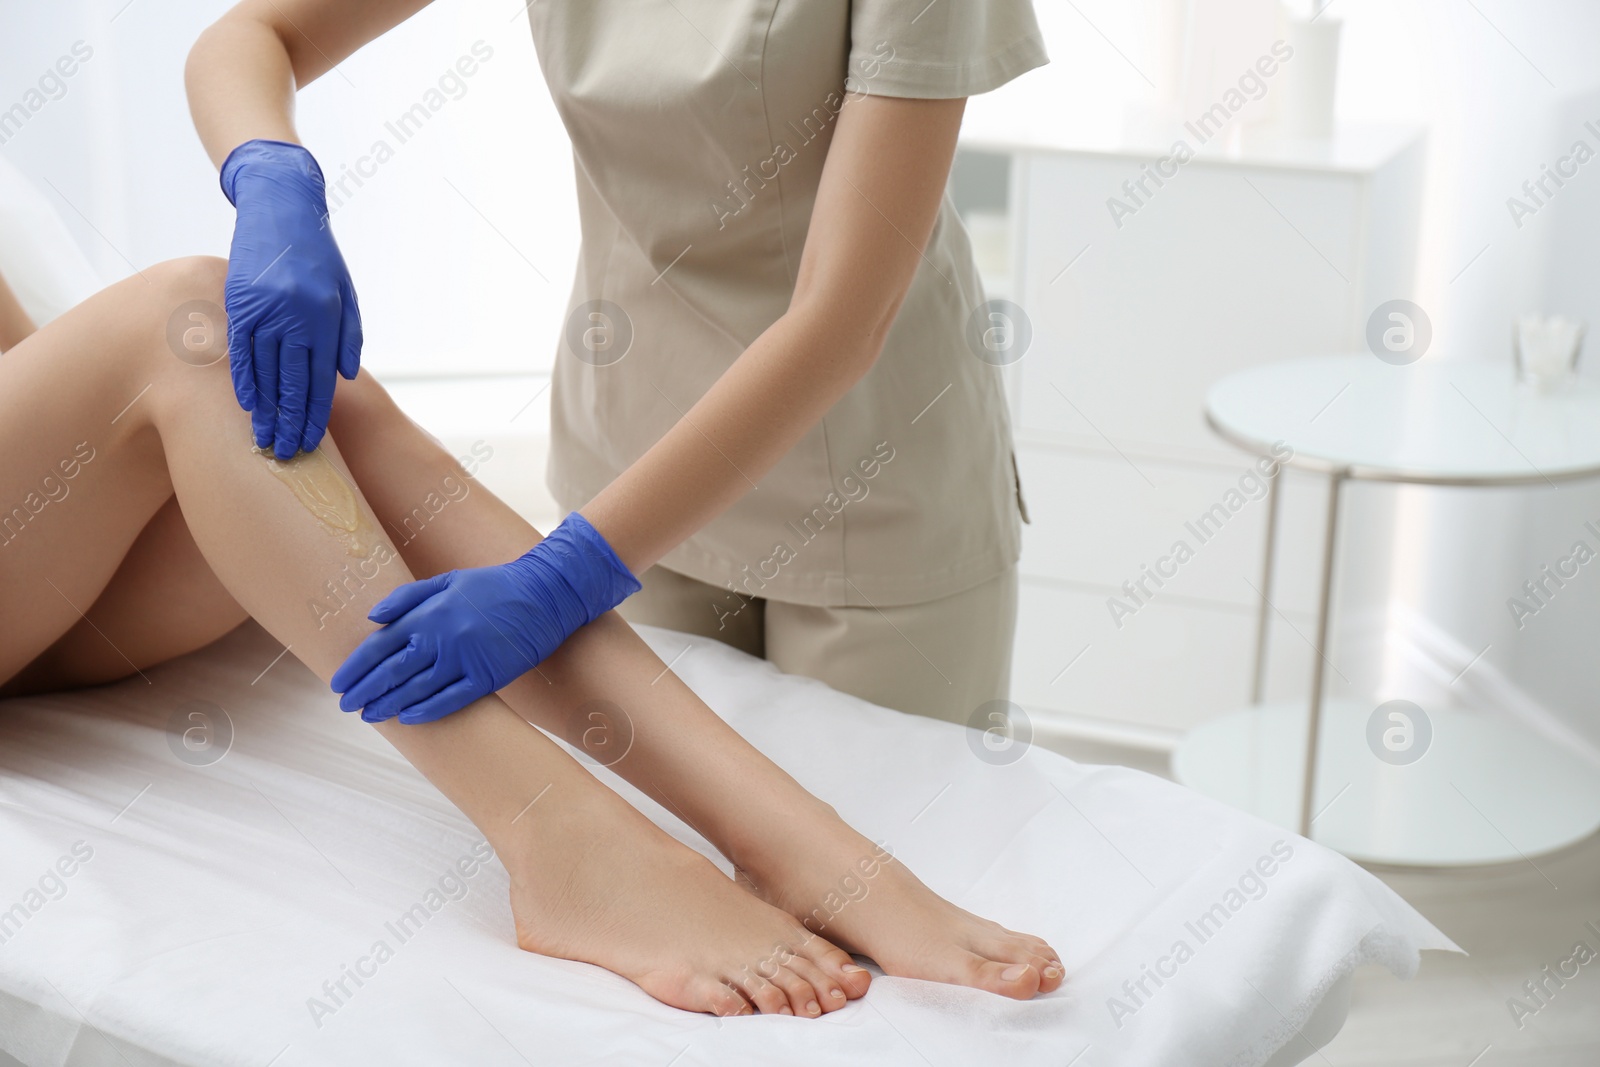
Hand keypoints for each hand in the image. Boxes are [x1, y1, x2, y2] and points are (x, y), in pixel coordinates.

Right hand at [221, 139, 361, 458]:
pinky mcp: (241, 300)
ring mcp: (268, 309)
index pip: (321, 378)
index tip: (310, 440)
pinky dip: (244, 377)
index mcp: (326, 317)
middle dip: (289, 420)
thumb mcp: (345, 292)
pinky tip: (245, 403)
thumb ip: (347, 335)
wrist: (284, 208)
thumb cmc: (320, 256)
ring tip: (264, 438)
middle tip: (286, 453)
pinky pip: (242, 348)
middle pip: (293, 381)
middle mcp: (298, 316)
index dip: (314, 412)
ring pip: (265, 370)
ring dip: (264, 408)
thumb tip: (343, 377)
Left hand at [331, 513, 640, 723]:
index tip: (338, 683)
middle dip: (364, 691)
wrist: (545, 594)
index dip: (356, 666)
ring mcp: (466, 659)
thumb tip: (372, 619)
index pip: (380, 645)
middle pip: (391, 671)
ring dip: (389, 705)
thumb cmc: (494, 586)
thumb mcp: (448, 581)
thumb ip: (407, 598)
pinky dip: (427, 711)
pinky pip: (451, 700)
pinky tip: (407, 720)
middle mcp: (442, 637)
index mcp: (429, 613)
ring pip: (417, 689)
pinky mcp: (489, 676)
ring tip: (369, 716)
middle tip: (346, 706)